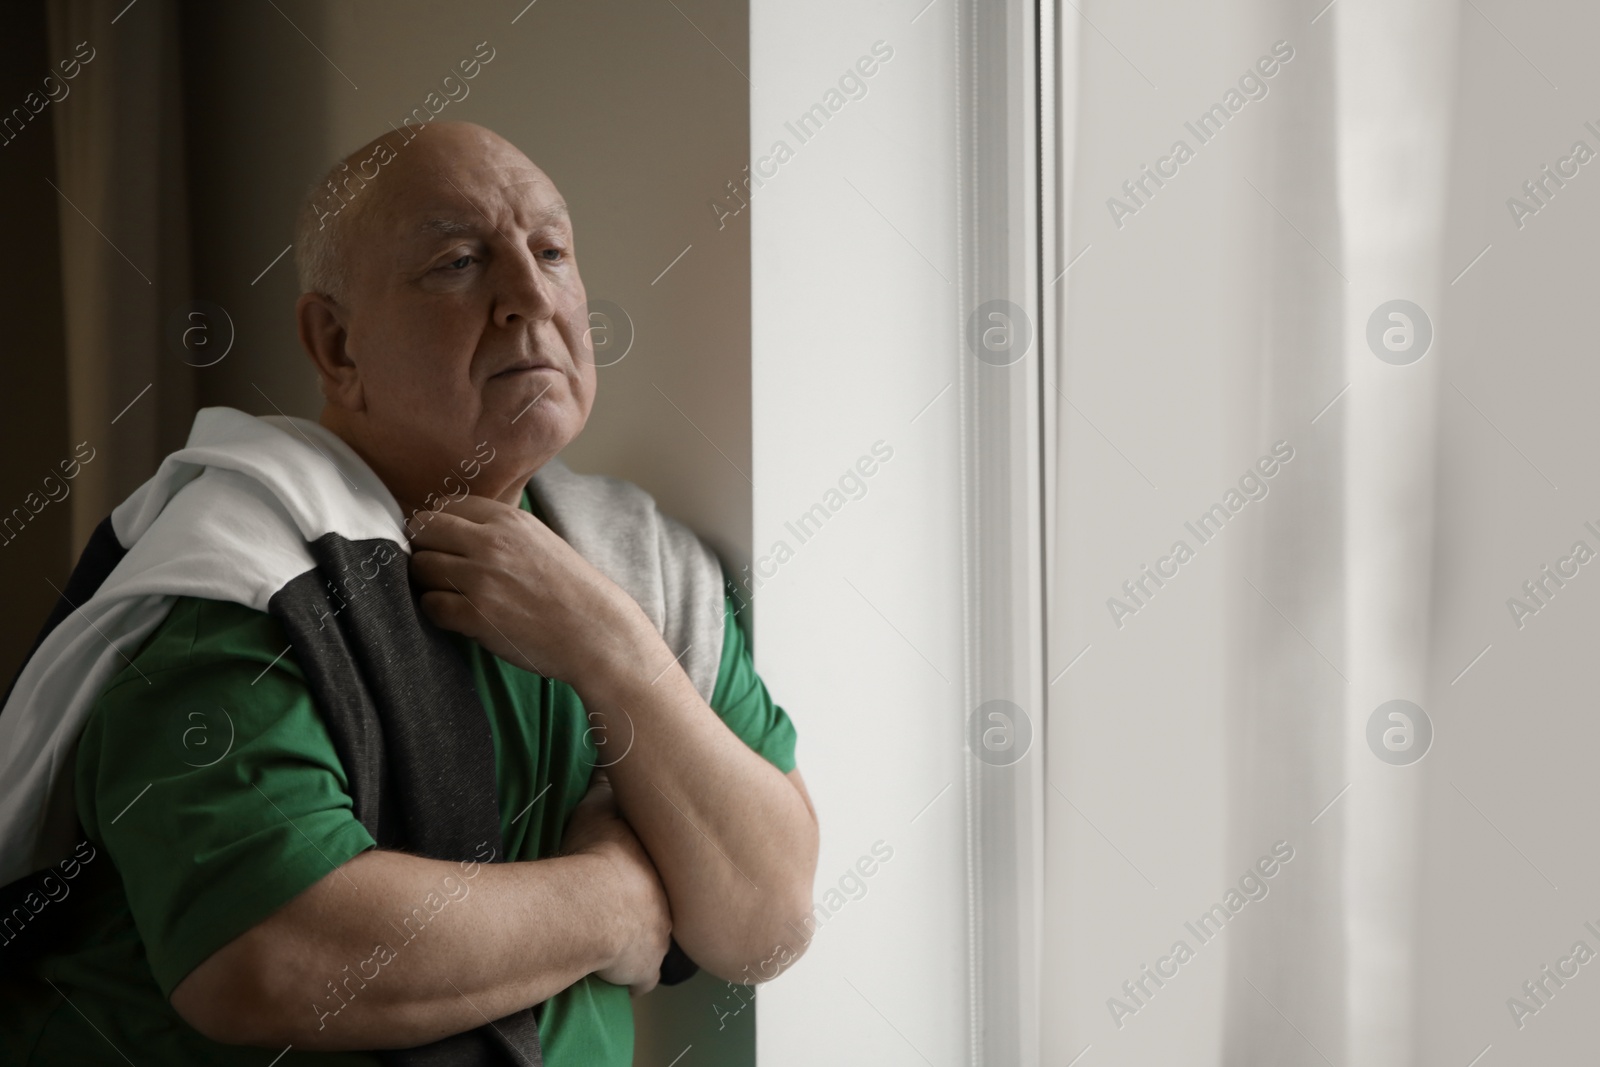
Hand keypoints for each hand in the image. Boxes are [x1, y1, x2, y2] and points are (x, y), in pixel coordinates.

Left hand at [406, 494, 663, 692]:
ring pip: (421, 568)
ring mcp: (482, 579)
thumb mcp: (539, 539)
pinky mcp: (476, 616)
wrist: (596, 632)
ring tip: (449, 593)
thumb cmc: (571, 590)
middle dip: (423, 548)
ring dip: (427, 582)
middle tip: (436, 567)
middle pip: (423, 530)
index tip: (441, 541)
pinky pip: (431, 606)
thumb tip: (453, 527)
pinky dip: (437, 612)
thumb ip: (499, 529)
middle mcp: (491, 543)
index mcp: (508, 520)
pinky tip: (457, 616)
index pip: (444, 505)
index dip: (437, 525)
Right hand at [560, 770, 671, 995]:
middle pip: (667, 907)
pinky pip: (642, 980)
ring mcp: (661, 942)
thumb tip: (605, 765)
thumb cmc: (595, 854)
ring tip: (619, 936)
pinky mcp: (645, 972)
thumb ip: (603, 789)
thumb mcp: (597, 808)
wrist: (590, 905)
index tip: (636, 872)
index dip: (648, 873)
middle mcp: (671, 905)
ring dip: (641, 943)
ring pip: (658, 944)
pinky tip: (616, 970)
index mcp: (663, 869)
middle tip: (629, 903)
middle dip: (651, 907)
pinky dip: (631, 977)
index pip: (666, 873)